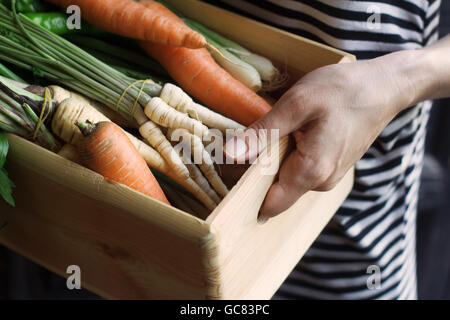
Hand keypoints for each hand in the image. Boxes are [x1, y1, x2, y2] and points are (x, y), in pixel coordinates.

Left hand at [225, 50, 423, 220]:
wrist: (384, 87)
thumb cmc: (342, 90)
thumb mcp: (297, 104)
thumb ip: (263, 133)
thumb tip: (230, 154)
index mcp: (311, 172)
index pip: (271, 204)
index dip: (247, 194)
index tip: (230, 178)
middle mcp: (321, 182)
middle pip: (277, 190)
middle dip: (260, 170)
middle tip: (254, 138)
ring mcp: (328, 176)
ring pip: (288, 178)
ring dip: (276, 160)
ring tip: (279, 130)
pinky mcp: (331, 167)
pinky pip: (301, 169)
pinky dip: (290, 155)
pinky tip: (295, 133)